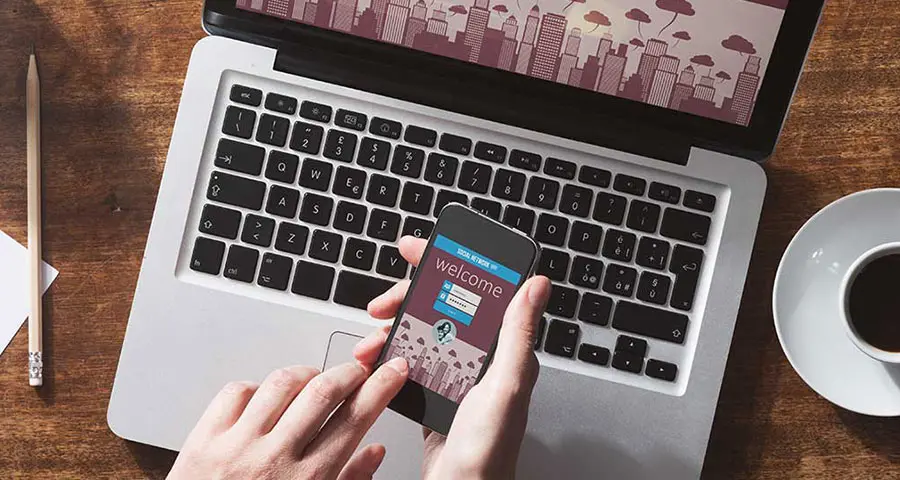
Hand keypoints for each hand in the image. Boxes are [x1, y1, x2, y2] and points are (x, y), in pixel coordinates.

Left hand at [169, 356, 408, 478]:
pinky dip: (257, 387)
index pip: (354, 420)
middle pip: (323, 392)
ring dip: (306, 373)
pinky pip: (237, 391)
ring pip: (281, 383)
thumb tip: (374, 452)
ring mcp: (237, 446)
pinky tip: (265, 399)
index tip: (392, 371)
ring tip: (313, 380)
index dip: (380, 387)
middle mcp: (274, 459)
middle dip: (349, 371)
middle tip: (358, 369)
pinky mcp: (205, 439)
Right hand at [358, 236, 550, 478]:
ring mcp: (455, 374)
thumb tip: (536, 285)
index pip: (477, 292)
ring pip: (419, 333)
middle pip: (439, 308)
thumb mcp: (506, 385)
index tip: (419, 250)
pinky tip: (375, 360)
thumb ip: (518, 334)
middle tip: (381, 303)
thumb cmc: (489, 451)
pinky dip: (387, 357)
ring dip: (390, 330)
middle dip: (405, 299)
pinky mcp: (434, 393)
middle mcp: (481, 358)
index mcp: (503, 350)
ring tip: (371, 341)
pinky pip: (408, 362)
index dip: (447, 265)